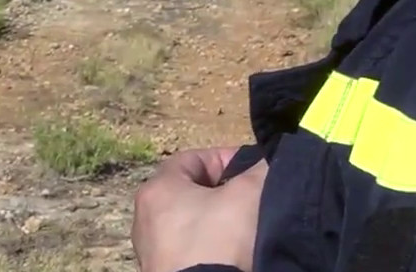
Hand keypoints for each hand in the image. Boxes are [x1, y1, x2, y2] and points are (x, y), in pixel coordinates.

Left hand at [132, 147, 266, 271]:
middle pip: (190, 193)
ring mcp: (151, 254)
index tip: (254, 170)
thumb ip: (260, 169)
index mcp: (157, 189)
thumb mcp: (249, 195)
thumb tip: (271, 158)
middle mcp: (144, 219)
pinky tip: (234, 258)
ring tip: (247, 232)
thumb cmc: (221, 240)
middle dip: (223, 193)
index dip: (227, 159)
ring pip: (191, 226)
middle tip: (253, 200)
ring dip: (217, 225)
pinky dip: (211, 251)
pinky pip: (190, 254)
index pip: (193, 158)